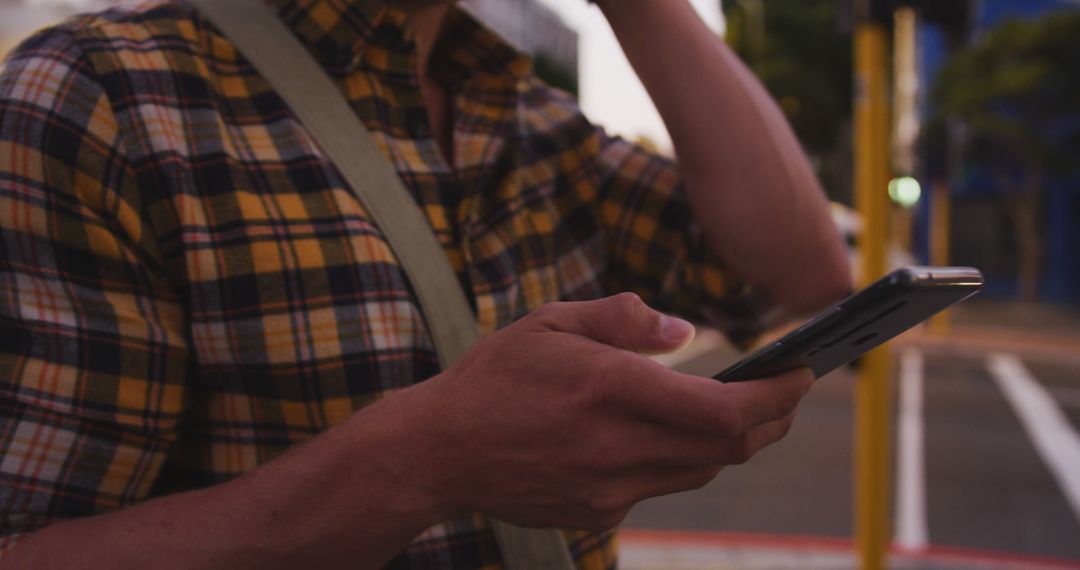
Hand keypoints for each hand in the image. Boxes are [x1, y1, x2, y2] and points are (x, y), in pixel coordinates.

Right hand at [409, 293, 811, 531]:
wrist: (440, 451)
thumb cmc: (495, 377)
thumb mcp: (552, 322)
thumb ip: (623, 318)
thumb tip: (684, 332)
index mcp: (609, 387)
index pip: (723, 408)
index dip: (776, 396)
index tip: (803, 373)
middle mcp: (616, 444)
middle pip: (728, 446)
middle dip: (772, 419)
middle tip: (789, 391)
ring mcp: (608, 487)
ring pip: (701, 470)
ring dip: (733, 441)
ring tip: (745, 411)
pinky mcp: (597, 511)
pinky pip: (659, 485)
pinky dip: (679, 457)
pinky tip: (670, 434)